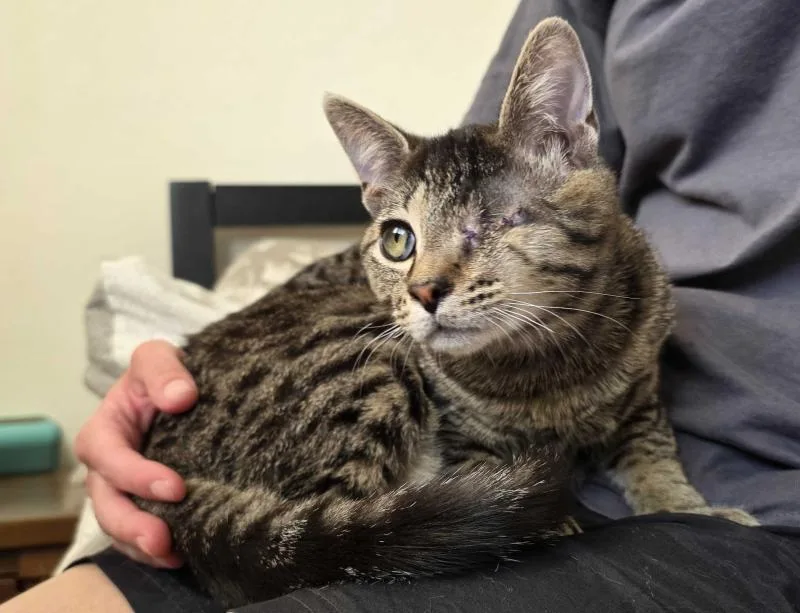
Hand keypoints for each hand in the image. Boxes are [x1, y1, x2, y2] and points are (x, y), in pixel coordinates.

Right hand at [75, 340, 196, 567]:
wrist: (177, 391)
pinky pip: (140, 536)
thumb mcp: (157, 358)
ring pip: (121, 527)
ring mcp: (124, 491)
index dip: (136, 476)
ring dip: (142, 546)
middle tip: (162, 540)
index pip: (110, 458)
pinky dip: (156, 551)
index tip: (175, 487)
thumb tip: (181, 396)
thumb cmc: (161, 374)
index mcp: (104, 432)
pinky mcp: (145, 506)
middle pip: (107, 504)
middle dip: (132, 526)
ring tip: (173, 556)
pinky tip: (182, 556)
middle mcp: (107, 468)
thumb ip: (162, 370)